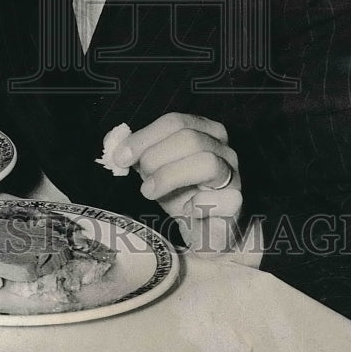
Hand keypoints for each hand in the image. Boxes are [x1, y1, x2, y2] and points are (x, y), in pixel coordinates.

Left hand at [114, 112, 242, 253]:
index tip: (121, 157)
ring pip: (207, 162)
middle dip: (156, 158)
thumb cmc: (180, 193)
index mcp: (204, 131)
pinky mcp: (238, 204)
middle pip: (189, 138)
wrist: (205, 230)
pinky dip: (199, 204)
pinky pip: (224, 198)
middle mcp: (223, 148)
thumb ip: (137, 153)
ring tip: (151, 192)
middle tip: (142, 179)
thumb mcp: (154, 169)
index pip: (175, 121)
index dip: (145, 137)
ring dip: (170, 177)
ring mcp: (234, 175)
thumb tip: (113, 145)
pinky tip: (187, 210)